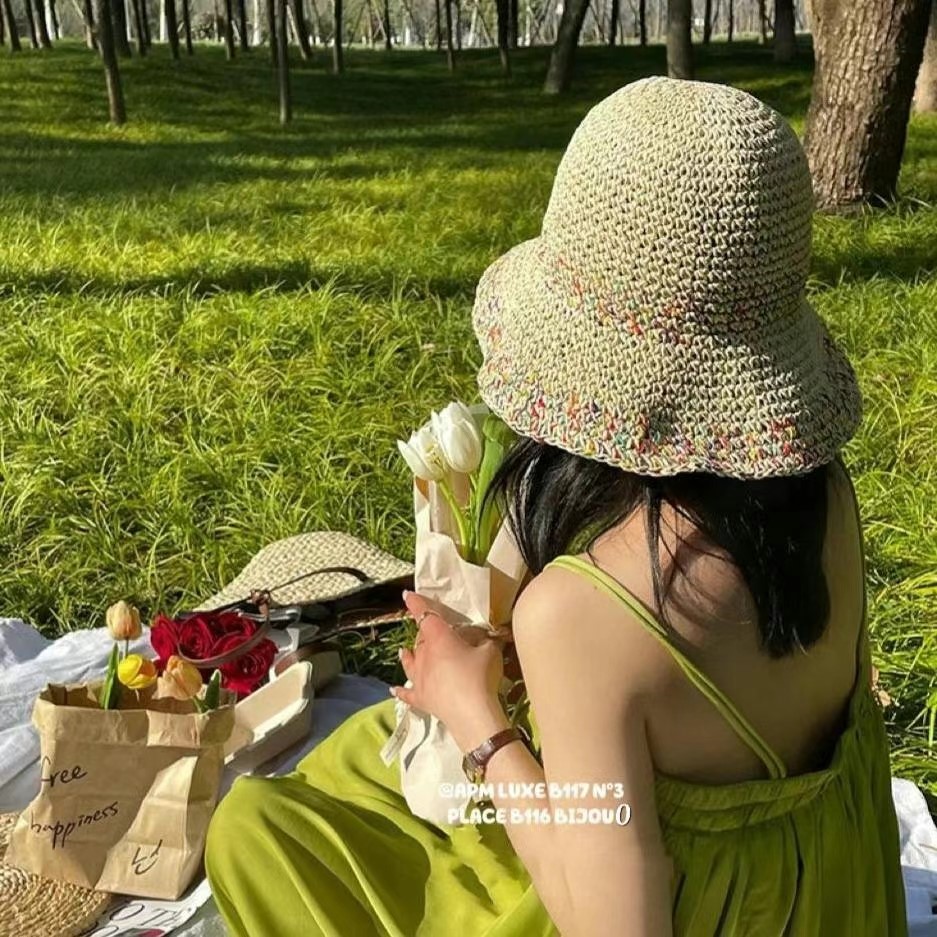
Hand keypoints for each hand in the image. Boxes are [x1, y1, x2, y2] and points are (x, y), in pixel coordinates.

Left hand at [391, 590, 511, 752]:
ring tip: (404, 650)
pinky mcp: (421, 698)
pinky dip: (401, 690)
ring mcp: (419, 678)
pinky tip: (394, 689)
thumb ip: (487, 639)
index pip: (424, 615)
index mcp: (439, 638)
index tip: (408, 595)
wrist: (472, 714)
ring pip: (410, 662)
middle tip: (433, 631)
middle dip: (424, 633)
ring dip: (408, 655)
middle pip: (421, 639)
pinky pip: (406, 693)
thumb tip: (487, 636)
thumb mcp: (491, 650)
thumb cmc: (480, 676)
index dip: (416, 604)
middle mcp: (424, 655)